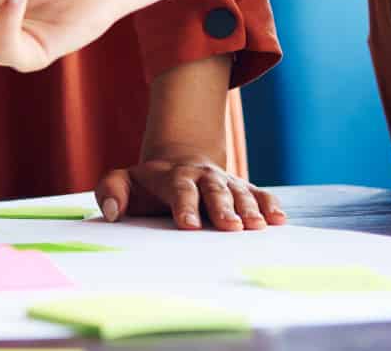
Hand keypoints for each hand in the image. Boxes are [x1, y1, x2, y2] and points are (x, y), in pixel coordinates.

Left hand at [94, 155, 283, 231]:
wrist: (178, 162)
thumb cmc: (147, 185)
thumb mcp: (123, 181)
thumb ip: (111, 191)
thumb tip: (111, 212)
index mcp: (172, 175)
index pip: (179, 189)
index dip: (184, 206)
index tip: (189, 225)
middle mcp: (202, 176)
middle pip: (213, 190)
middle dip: (222, 208)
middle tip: (231, 226)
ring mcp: (224, 182)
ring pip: (239, 192)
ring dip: (249, 209)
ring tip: (257, 227)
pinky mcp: (242, 189)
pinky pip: (259, 194)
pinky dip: (270, 205)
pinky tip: (279, 220)